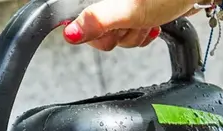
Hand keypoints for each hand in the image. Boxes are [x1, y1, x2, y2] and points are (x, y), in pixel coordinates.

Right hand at [62, 0, 200, 50]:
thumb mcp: (130, 10)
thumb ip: (97, 21)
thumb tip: (70, 33)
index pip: (78, 19)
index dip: (95, 30)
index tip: (113, 28)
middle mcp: (107, 0)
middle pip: (98, 30)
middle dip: (120, 33)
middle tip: (134, 22)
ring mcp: (121, 5)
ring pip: (116, 34)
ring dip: (135, 33)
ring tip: (147, 21)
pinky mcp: (135, 11)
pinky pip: (130, 32)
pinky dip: (142, 32)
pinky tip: (152, 24)